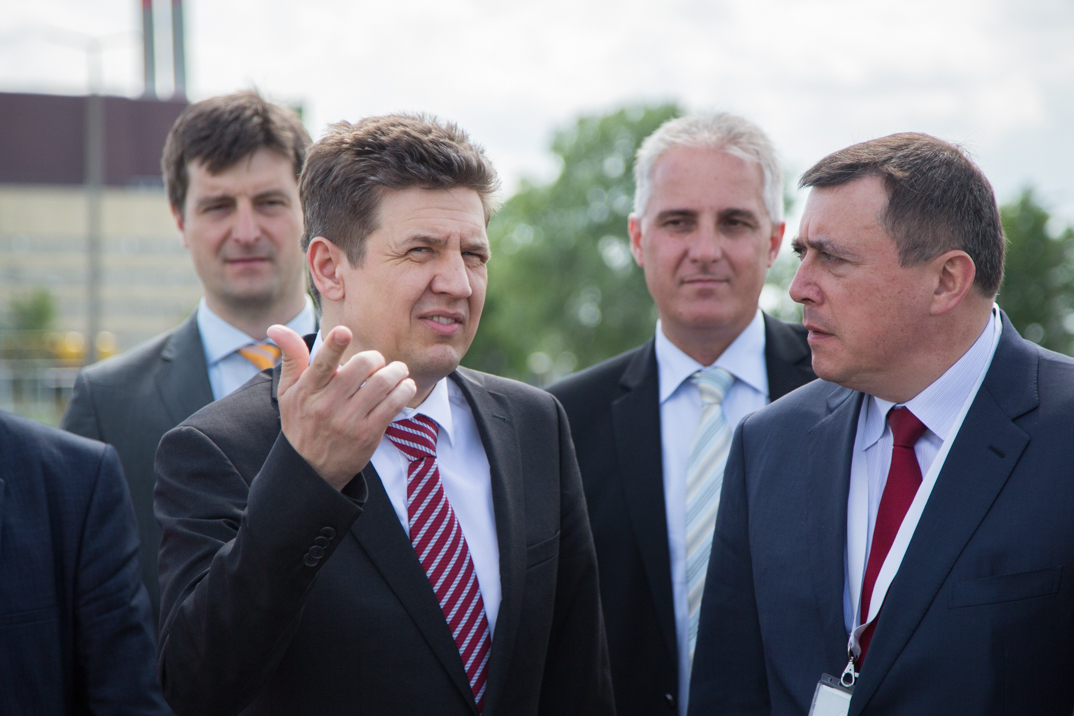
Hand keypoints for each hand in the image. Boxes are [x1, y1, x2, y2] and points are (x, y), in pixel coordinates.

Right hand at [267, 325, 416, 490]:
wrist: (311, 470)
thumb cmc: (301, 422)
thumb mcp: (288, 392)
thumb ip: (291, 358)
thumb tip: (276, 327)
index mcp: (307, 391)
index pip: (321, 364)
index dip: (334, 346)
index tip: (344, 332)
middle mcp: (327, 405)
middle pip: (361, 367)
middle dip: (376, 358)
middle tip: (378, 362)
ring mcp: (349, 421)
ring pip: (382, 384)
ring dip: (396, 371)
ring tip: (397, 371)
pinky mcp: (368, 434)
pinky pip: (394, 404)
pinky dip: (404, 390)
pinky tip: (404, 386)